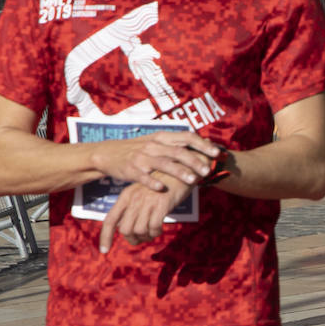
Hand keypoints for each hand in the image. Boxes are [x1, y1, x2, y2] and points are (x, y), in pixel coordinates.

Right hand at [90, 132, 220, 191]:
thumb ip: (177, 143)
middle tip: (208, 170)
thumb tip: (205, 143)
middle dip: (195, 161)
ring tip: (193, 180)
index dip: (203, 144)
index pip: (187, 137)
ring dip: (179, 172)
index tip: (217, 153)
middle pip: (178, 152)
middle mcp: (153, 145)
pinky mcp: (130, 169)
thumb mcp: (157, 142)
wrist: (108, 153)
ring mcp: (141, 157)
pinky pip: (143, 176)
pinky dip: (153, 182)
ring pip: (163, 164)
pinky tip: (163, 188)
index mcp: (162, 137)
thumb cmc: (138, 149)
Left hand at [99, 174, 193, 252]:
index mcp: (126, 196)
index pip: (110, 220)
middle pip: (125, 229)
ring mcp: (148, 201)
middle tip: (142, 238)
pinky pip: (154, 227)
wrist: (181, 170)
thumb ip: (132, 208)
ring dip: (146, 236)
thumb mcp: (142, 193)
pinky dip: (156, 232)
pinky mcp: (162, 204)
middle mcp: (134, 199)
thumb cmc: (162, 184)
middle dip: (132, 239)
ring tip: (152, 233)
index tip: (104, 251)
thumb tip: (124, 229)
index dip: (105, 237)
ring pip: (139, 230)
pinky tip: (160, 229)